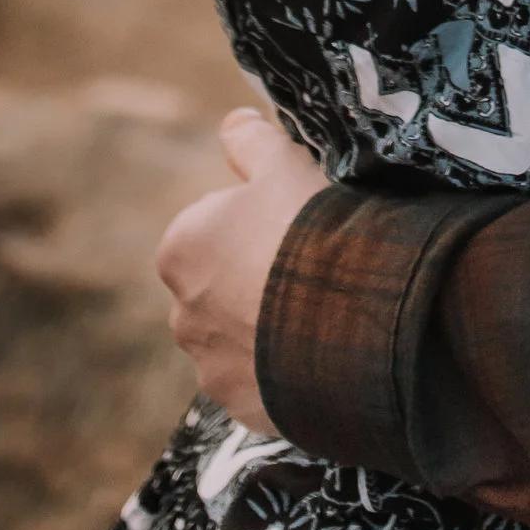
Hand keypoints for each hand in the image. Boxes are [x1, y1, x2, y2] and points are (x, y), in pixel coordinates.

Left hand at [155, 104, 330, 431]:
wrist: (349, 318)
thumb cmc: (310, 229)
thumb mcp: (284, 163)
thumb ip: (251, 140)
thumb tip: (234, 122)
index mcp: (180, 248)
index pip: (211, 230)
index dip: (257, 225)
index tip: (293, 227)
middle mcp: (181, 313)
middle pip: (220, 288)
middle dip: (253, 282)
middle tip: (309, 271)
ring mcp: (210, 367)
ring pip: (239, 340)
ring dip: (266, 330)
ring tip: (321, 314)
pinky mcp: (242, 407)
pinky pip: (262, 383)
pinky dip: (283, 371)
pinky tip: (320, 351)